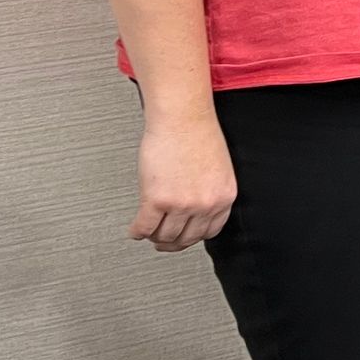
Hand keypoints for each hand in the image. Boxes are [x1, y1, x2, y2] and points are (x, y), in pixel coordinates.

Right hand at [130, 109, 237, 250]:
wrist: (182, 117)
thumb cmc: (197, 132)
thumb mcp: (218, 168)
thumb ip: (209, 190)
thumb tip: (196, 208)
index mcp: (224, 197)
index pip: (210, 232)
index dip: (193, 237)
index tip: (184, 237)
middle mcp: (206, 204)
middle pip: (187, 238)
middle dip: (172, 242)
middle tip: (162, 241)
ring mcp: (182, 204)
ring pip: (165, 236)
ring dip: (154, 237)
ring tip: (148, 232)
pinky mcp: (158, 200)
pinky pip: (145, 226)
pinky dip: (137, 232)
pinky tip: (135, 230)